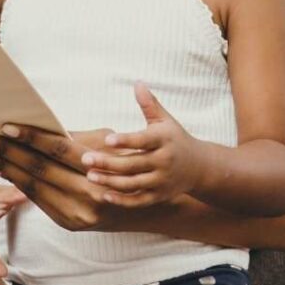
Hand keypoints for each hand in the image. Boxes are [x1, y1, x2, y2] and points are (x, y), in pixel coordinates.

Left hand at [0, 126, 125, 231]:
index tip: (5, 127)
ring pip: (34, 186)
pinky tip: (0, 170)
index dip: (30, 137)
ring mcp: (79, 213)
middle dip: (6, 152)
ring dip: (4, 169)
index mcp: (101, 168)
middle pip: (40, 168)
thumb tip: (40, 127)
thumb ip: (75, 137)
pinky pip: (38, 200)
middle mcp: (89, 194)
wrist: (147, 206)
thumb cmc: (126, 161)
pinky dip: (17, 184)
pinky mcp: (70, 223)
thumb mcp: (109, 140)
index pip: (58, 149)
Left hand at [81, 83, 203, 206]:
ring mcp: (161, 181)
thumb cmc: (175, 139)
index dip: (126, 141)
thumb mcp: (165, 120)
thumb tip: (137, 82)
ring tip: (89, 176)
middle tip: (85, 159)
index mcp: (164, 141)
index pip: (143, 141)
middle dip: (108, 163)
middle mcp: (164, 162)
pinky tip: (105, 195)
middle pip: (133, 164)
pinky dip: (123, 200)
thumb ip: (149, 104)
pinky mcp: (159, 196)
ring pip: (133, 184)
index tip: (107, 139)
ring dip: (110, 182)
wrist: (199, 167)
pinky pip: (139, 201)